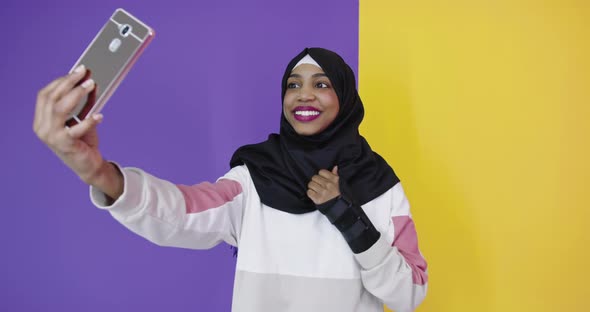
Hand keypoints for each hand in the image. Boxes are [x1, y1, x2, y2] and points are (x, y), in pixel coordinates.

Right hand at [33, 65, 122, 199]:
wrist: (89, 166)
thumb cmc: (83, 141)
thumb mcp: (82, 118)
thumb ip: (84, 102)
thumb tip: (91, 81)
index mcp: (41, 119)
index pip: (45, 94)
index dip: (61, 81)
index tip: (77, 70)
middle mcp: (41, 127)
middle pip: (51, 98)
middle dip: (69, 82)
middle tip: (85, 72)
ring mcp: (50, 137)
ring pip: (59, 109)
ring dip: (76, 94)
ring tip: (92, 85)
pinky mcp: (64, 145)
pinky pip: (75, 129)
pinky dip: (88, 121)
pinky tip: (100, 115)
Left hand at [307, 166, 340, 204]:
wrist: (337, 206)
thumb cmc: (336, 194)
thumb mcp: (338, 183)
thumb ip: (335, 174)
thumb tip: (335, 167)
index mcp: (333, 179)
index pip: (321, 171)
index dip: (321, 176)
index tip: (323, 180)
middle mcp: (328, 185)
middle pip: (314, 177)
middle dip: (316, 181)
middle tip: (319, 186)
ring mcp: (323, 192)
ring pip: (310, 184)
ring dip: (312, 187)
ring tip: (317, 190)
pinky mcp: (318, 198)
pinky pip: (309, 192)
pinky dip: (310, 194)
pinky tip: (315, 195)